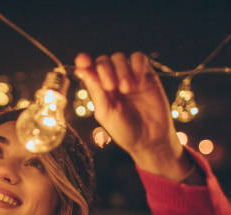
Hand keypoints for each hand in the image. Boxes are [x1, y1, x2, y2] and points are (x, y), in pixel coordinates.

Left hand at [74, 52, 191, 179]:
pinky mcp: (146, 75)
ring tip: (127, 89)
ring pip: (119, 57)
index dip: (84, 62)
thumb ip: (96, 90)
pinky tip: (138, 82)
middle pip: (103, 60)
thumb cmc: (124, 130)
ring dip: (121, 70)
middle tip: (111, 87)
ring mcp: (129, 76)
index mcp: (99, 90)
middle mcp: (112, 81)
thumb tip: (81, 70)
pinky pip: (139, 58)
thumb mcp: (106, 112)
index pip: (88, 69)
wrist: (149, 139)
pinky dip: (137, 65)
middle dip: (105, 70)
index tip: (82, 60)